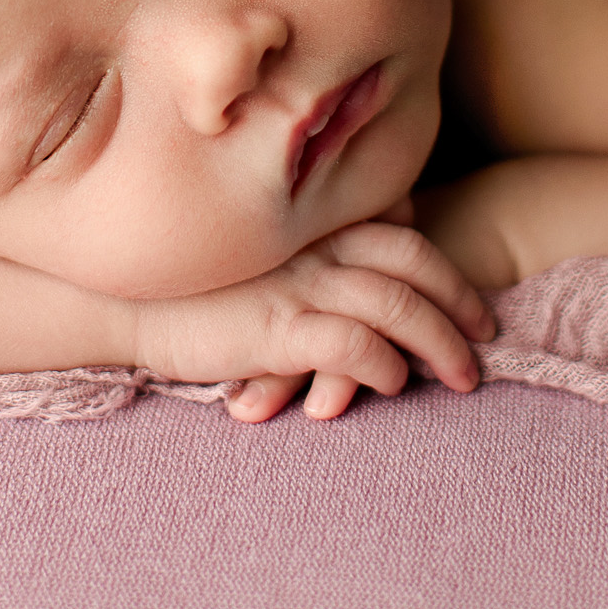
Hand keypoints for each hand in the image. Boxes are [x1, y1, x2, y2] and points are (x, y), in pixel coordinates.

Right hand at [132, 216, 494, 422]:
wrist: (120, 299)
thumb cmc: (186, 287)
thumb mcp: (255, 261)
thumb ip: (303, 259)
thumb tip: (348, 273)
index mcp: (311, 224)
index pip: (399, 229)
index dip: (443, 264)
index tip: (467, 297)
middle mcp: (313, 244)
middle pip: (415, 261)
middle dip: (460, 300)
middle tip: (487, 334)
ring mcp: (298, 283)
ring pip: (398, 304)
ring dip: (441, 342)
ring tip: (464, 376)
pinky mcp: (278, 327)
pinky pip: (353, 343)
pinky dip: (384, 364)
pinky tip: (393, 383)